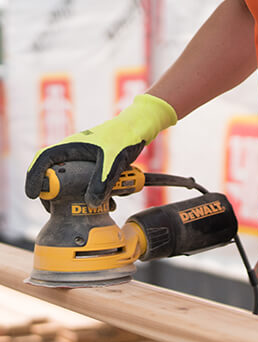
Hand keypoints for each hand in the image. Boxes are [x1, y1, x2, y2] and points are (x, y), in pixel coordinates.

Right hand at [25, 94, 176, 206]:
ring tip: (82, 210)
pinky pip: (88, 184)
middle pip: (55, 175)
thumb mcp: (113, 161)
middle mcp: (74, 153)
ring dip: (75, 197)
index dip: (34, 177)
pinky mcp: (96, 168)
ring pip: (72, 182)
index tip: (33, 194)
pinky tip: (104, 203)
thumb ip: (102, 181)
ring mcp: (84, 161)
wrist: (140, 130)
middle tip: (54, 210)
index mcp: (70, 146)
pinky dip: (92, 194)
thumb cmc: (124, 138)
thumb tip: (90, 203)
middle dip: (54, 194)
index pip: (43, 160)